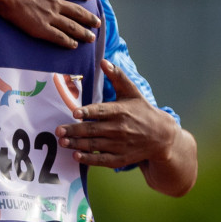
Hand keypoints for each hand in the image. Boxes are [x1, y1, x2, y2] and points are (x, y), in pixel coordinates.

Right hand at [0, 0, 99, 47]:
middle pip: (77, 11)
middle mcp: (55, 2)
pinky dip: (67, 41)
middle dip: (89, 18)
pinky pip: (58, 37)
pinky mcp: (40, 28)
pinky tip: (73, 45)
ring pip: (71, 26)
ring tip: (91, 38)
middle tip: (97, 23)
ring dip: (83, 33)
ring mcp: (49, 16)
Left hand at [56, 60, 177, 168]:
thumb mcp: (132, 93)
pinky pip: (102, 160)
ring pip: (94, 145)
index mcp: (121, 111)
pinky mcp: (120, 158)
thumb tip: (103, 62)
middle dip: (74, 131)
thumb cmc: (143, 111)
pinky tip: (76, 156)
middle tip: (59, 131)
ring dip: (77, 144)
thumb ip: (117, 77)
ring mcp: (120, 145)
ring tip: (62, 142)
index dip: (88, 112)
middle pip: (93, 130)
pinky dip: (89, 159)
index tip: (75, 113)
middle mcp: (119, 129)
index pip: (101, 111)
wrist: (161, 136)